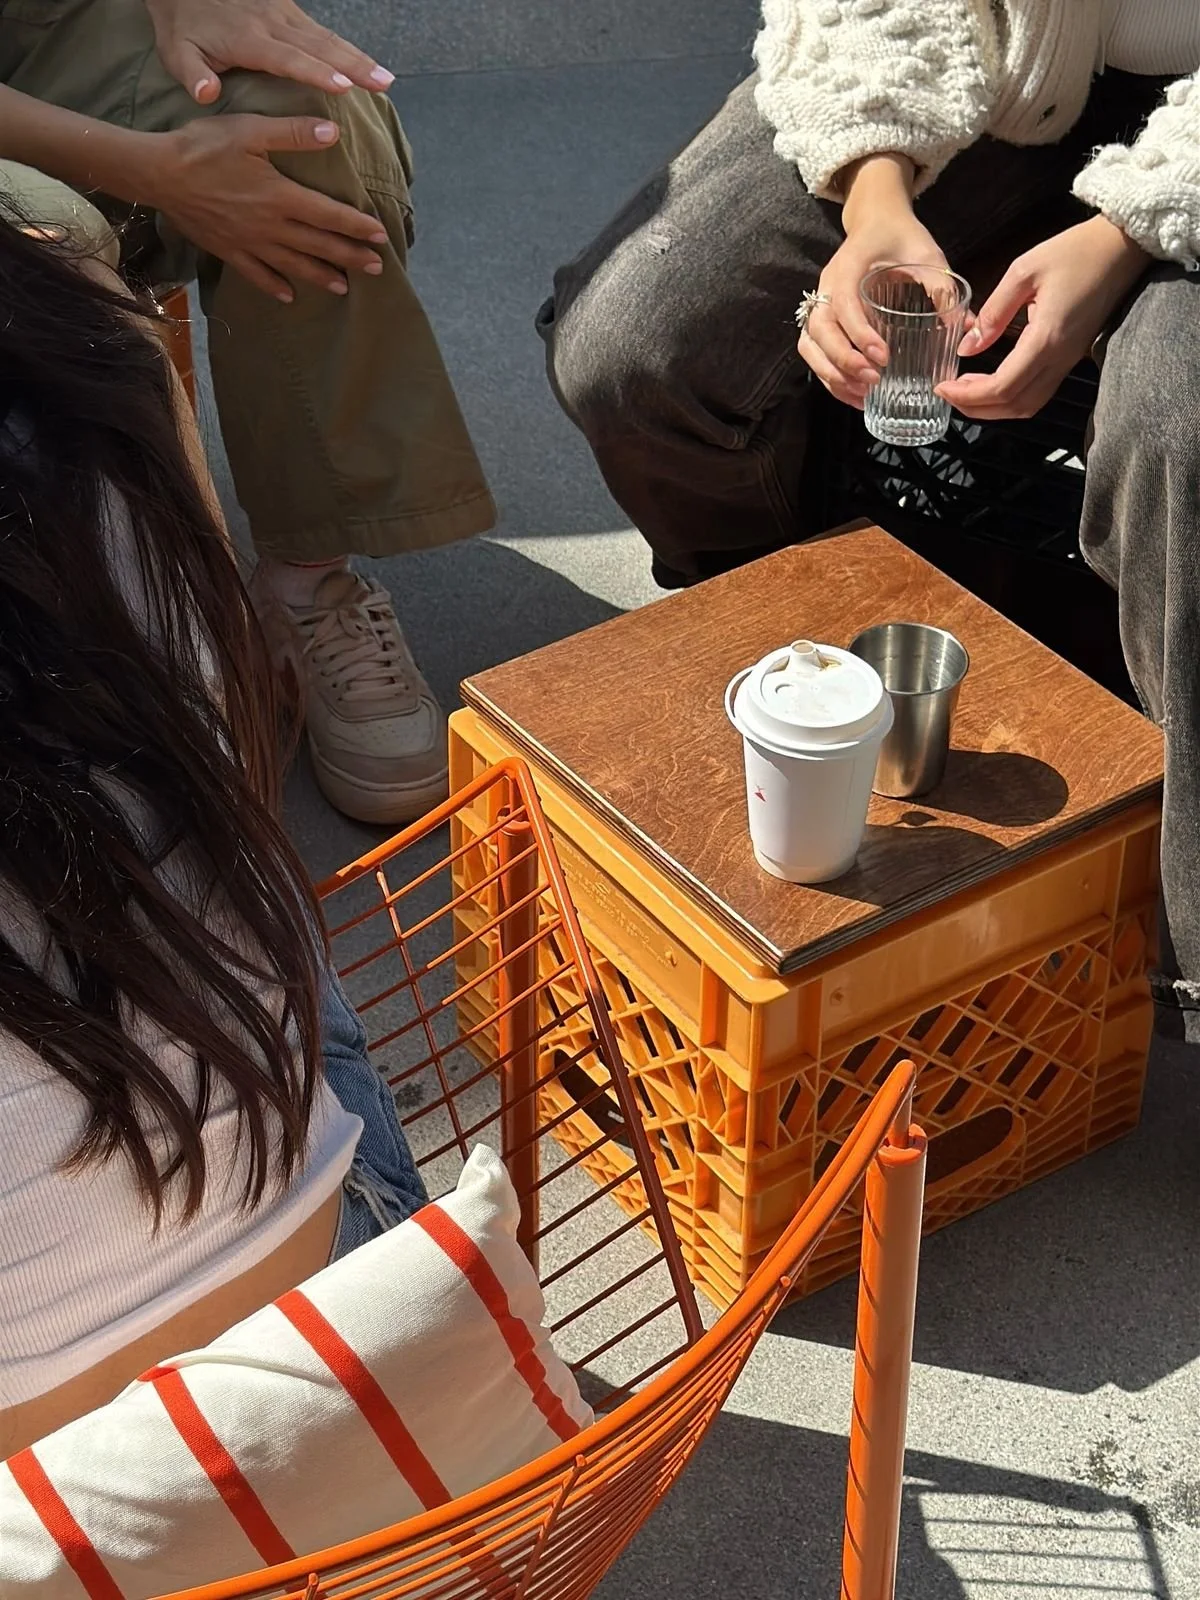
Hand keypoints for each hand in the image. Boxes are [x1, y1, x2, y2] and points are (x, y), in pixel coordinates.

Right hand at [141, 116, 389, 300]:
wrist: (158, 174)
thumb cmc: (203, 147)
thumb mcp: (250, 130)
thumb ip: (293, 132)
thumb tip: (333, 132)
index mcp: (280, 196)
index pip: (329, 215)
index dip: (357, 226)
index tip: (380, 236)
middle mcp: (270, 226)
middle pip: (319, 246)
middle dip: (350, 257)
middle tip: (377, 269)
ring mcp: (249, 243)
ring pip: (294, 265)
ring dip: (321, 277)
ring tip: (344, 288)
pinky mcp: (228, 251)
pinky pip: (256, 275)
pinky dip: (274, 286)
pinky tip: (289, 296)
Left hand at [144, 0, 392, 103]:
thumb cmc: (182, 24)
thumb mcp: (176, 51)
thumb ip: (192, 75)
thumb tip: (207, 95)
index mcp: (248, 38)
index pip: (287, 58)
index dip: (315, 72)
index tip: (342, 87)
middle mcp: (272, 23)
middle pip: (319, 46)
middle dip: (354, 65)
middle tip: (383, 85)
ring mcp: (284, 14)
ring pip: (327, 38)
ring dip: (359, 58)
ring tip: (386, 80)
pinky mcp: (289, 11)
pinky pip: (322, 32)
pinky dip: (348, 49)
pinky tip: (367, 64)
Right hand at [799, 154, 948, 408]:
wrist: (876, 221)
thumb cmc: (900, 236)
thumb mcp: (926, 254)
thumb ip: (942, 288)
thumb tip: (964, 326)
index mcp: (847, 267)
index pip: (843, 305)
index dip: (859, 334)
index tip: (883, 357)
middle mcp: (826, 288)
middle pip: (818, 332)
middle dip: (843, 361)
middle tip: (874, 380)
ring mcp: (820, 305)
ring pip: (810, 346)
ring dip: (832, 374)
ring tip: (862, 394)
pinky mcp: (822, 320)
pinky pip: (814, 353)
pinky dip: (830, 377)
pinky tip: (855, 393)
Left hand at [938, 217, 1149, 419]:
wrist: (1122, 247)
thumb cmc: (1076, 251)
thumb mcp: (1024, 271)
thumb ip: (994, 313)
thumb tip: (967, 347)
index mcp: (1046, 338)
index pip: (1002, 387)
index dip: (967, 395)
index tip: (941, 387)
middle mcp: (1060, 358)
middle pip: (1014, 406)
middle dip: (976, 408)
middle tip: (948, 392)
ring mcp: (1069, 361)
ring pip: (1028, 405)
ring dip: (994, 408)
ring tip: (966, 390)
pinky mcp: (1072, 357)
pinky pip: (1040, 392)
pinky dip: (1012, 397)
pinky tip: (993, 381)